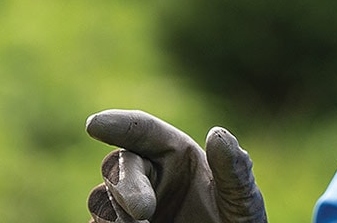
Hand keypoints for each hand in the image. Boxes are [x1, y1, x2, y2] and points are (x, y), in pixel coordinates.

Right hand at [85, 109, 266, 222]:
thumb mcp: (241, 200)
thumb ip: (233, 170)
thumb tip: (218, 133)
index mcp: (176, 154)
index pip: (142, 130)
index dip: (118, 123)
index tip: (95, 125)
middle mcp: (149, 175)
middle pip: (118, 164)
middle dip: (125, 184)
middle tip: (143, 211)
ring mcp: (130, 207)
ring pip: (101, 199)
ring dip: (114, 213)